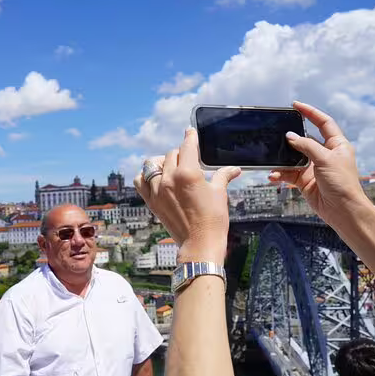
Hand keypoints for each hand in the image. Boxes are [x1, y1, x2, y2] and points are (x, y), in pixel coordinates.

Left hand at [134, 127, 240, 262]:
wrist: (200, 243)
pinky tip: (154, 177)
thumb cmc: (213, 219)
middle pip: (171, 154)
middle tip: (188, 159)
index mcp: (188, 173)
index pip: (187, 146)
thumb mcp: (219, 193)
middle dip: (181, 153)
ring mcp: (157, 190)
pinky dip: (145, 176)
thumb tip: (234, 169)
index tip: (190, 132)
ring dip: (162, 162)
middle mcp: (169, 179)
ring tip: (170, 165)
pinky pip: (140, 181)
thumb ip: (223, 176)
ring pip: (153, 165)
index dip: (190, 137)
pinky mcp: (151, 202)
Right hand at [268, 101, 368, 224]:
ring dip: (282, 159)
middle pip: (304, 139)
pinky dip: (280, 174)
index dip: (310, 112)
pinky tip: (274, 176)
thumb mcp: (325, 159)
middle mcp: (325, 154)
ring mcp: (314, 167)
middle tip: (277, 132)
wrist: (342, 210)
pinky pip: (288, 173)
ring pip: (293, 157)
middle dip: (290, 137)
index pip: (323, 122)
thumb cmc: (342, 183)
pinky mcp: (305, 180)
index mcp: (336, 145)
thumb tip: (290, 136)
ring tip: (272, 160)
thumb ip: (306, 146)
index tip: (296, 105)